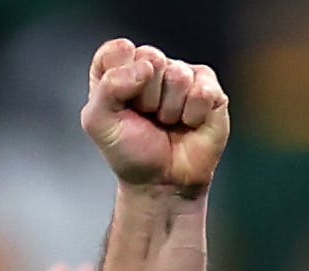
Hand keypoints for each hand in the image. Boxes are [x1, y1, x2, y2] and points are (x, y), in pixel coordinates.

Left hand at [80, 38, 229, 197]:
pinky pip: (201, 91)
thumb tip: (145, 67)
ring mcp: (182, 74)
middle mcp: (152, 66)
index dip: (117, 79)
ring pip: (177, 75)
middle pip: (150, 58)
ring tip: (166, 123)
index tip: (120, 105)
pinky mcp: (209, 88)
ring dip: (168, 110)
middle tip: (146, 117)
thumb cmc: (130, 152)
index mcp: (121, 69)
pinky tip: (187, 124)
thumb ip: (107, 88)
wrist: (161, 182)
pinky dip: (191, 116)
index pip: (117, 50)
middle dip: (144, 97)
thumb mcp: (99, 123)